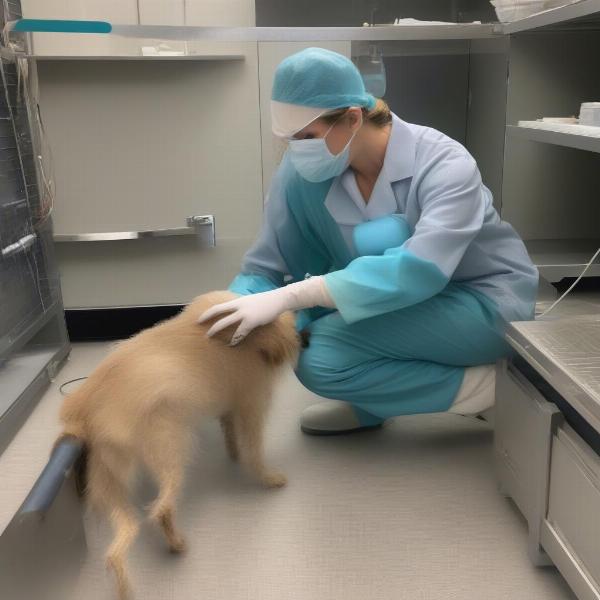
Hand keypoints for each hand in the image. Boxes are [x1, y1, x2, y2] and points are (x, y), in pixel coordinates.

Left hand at [198, 276, 334, 345]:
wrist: (278, 300)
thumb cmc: (266, 302)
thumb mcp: (251, 303)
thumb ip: (243, 308)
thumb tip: (236, 315)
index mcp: (238, 301)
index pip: (219, 306)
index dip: (208, 312)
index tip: (199, 318)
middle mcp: (238, 306)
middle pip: (218, 312)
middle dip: (207, 319)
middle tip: (199, 327)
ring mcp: (244, 313)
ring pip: (226, 322)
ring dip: (216, 329)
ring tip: (209, 337)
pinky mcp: (252, 321)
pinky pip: (240, 332)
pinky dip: (235, 339)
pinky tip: (232, 344)